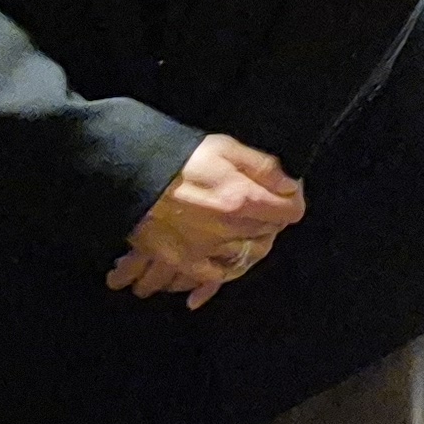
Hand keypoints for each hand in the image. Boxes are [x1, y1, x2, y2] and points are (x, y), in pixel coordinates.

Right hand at [111, 133, 304, 308]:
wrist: (132, 176)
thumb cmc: (180, 157)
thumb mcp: (226, 148)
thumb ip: (263, 167)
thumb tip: (290, 184)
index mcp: (244, 199)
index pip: (290, 212)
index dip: (290, 201)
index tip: (284, 194)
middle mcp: (231, 229)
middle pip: (269, 234)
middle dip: (270, 220)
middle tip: (261, 208)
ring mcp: (208, 250)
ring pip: (246, 257)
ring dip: (250, 244)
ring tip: (242, 230)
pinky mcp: (185, 262)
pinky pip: (214, 276)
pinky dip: (222, 270)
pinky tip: (223, 260)